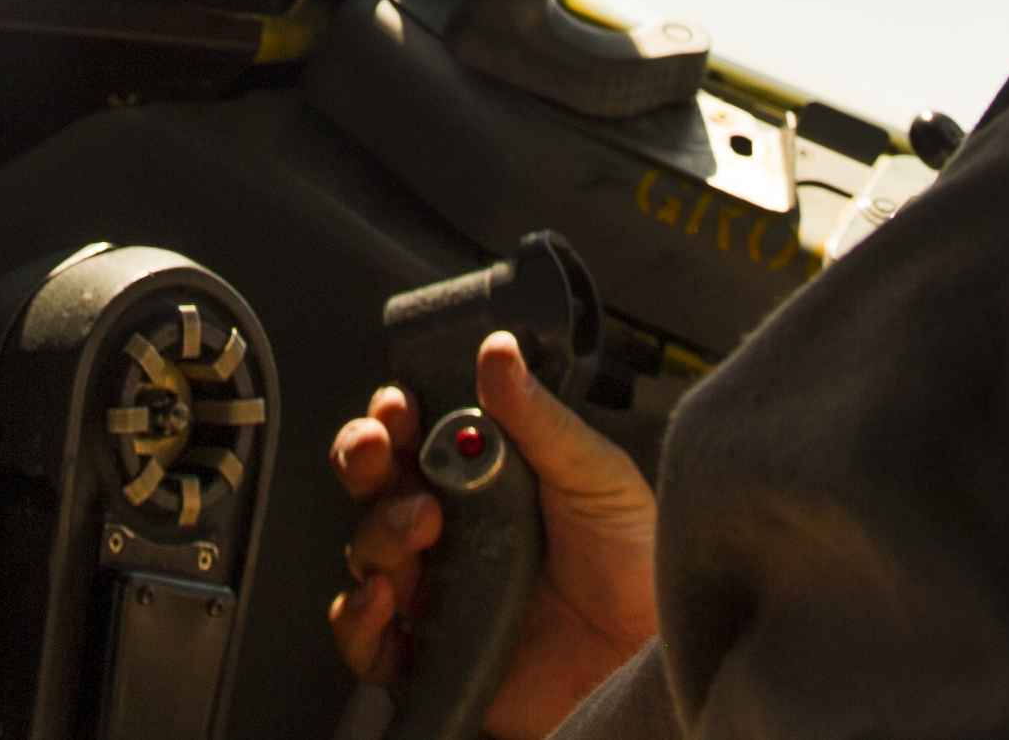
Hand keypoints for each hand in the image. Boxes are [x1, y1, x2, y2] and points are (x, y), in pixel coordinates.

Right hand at [326, 330, 658, 739]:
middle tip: (376, 448)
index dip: (394, 417)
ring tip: (421, 527)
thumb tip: (499, 351)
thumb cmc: (634, 563)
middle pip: (376, 488)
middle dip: (363, 459)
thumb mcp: (595, 476)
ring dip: (378, 532)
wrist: (650, 653)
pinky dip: (358, 620)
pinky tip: (381, 599)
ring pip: (368, 553)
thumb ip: (539, 419)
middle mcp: (451, 533)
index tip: (396, 405)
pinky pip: (370, 643)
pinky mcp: (432, 658)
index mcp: (483, 481)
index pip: (415, 438)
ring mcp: (438, 594)